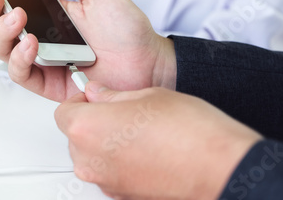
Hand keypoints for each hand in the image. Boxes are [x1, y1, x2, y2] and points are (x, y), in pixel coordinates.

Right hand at [0, 0, 176, 101]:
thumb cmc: (128, 30)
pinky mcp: (48, 82)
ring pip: (2, 48)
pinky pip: (21, 73)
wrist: (149, 62)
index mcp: (50, 13)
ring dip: (2, 30)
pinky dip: (20, 57)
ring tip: (16, 16)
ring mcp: (43, 59)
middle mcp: (41, 35)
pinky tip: (32, 43)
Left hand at [55, 83, 262, 198]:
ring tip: (137, 131)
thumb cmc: (188, 131)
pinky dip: (118, 161)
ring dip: (104, 142)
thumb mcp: (146, 95)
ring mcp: (105, 182)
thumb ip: (111, 95)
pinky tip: (145, 150)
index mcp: (87, 129)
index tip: (96, 98)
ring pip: (91, 155)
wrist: (218, 167)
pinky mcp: (121, 195)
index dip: (80, 101)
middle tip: (120, 111)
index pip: (63, 112)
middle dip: (92, 121)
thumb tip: (97, 93)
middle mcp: (90, 160)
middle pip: (75, 136)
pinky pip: (108, 172)